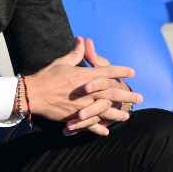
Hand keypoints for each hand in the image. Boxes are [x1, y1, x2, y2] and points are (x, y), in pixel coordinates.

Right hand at [22, 38, 141, 133]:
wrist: (32, 94)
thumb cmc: (46, 76)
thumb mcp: (62, 62)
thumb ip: (75, 53)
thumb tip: (82, 40)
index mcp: (84, 76)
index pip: (107, 72)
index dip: (121, 71)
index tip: (132, 72)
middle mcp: (87, 91)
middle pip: (112, 93)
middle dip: (127, 95)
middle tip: (140, 98)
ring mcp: (82, 105)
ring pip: (105, 110)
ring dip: (118, 114)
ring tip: (127, 116)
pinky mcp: (75, 117)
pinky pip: (90, 125)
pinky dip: (98, 129)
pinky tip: (106, 131)